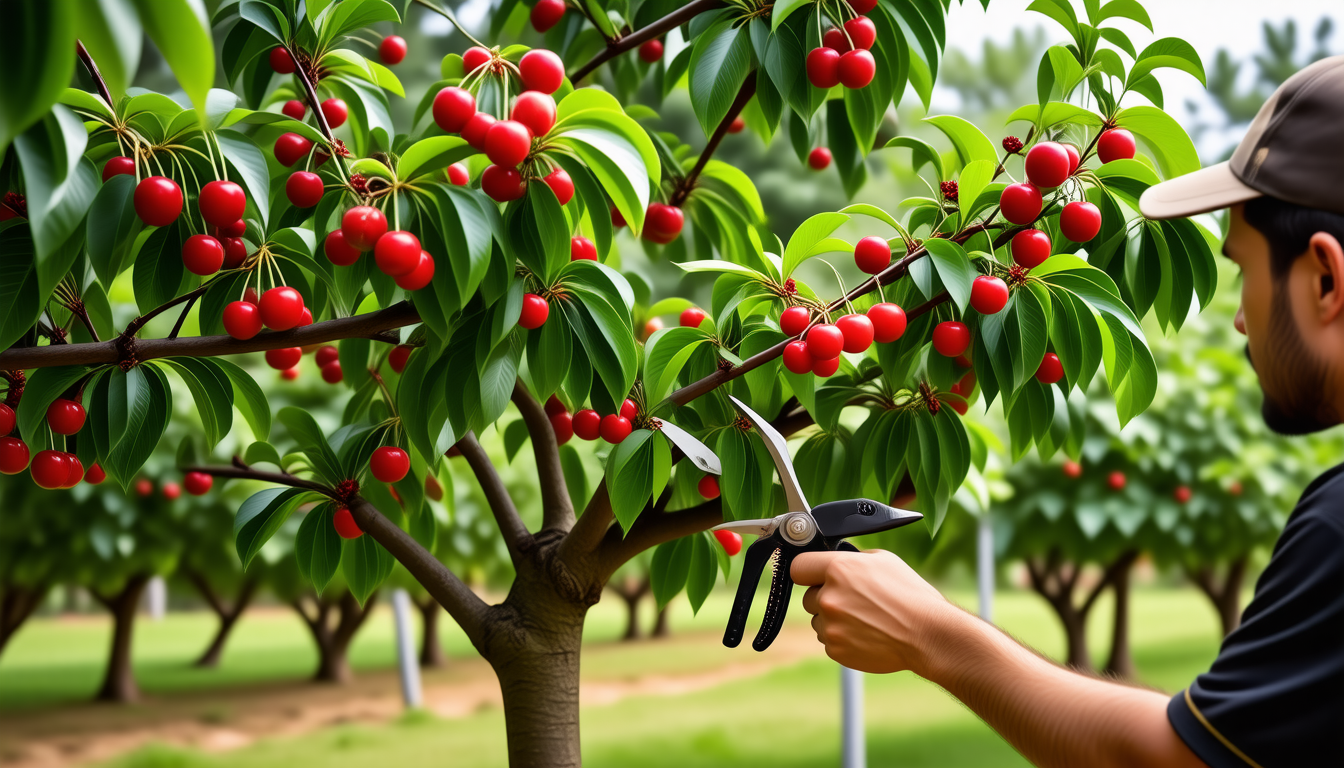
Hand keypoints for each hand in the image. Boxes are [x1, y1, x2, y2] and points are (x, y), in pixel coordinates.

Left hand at [792, 549, 958, 674]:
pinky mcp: (835, 649)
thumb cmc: (910, 595)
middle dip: (826, 597)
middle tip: (854, 601)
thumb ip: (852, 560)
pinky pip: (828, 641)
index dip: (808, 571)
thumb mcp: (883, 560)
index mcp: (838, 570)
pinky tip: (866, 634)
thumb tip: (837, 560)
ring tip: (865, 620)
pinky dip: (842, 638)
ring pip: (818, 620)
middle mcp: (828, 598)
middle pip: (809, 597)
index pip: (798, 567)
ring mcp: (830, 626)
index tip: (814, 575)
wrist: (927, 634)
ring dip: (834, 620)